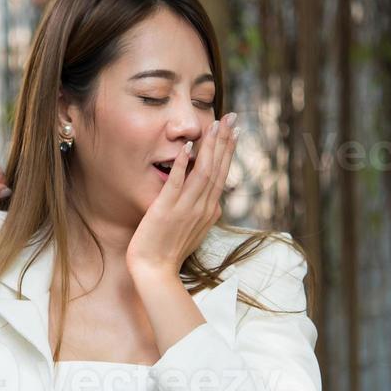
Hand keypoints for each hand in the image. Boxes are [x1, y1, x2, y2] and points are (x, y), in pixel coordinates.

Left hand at [125, 112, 238, 279]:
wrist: (156, 272)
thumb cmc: (170, 252)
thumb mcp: (194, 230)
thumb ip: (202, 213)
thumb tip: (212, 202)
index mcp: (209, 210)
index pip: (222, 174)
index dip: (228, 151)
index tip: (234, 132)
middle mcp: (202, 207)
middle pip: (217, 168)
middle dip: (225, 141)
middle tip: (232, 118)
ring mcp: (186, 208)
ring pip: (203, 172)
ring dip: (210, 147)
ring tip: (215, 124)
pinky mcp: (166, 210)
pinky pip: (177, 184)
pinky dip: (183, 165)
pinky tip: (187, 147)